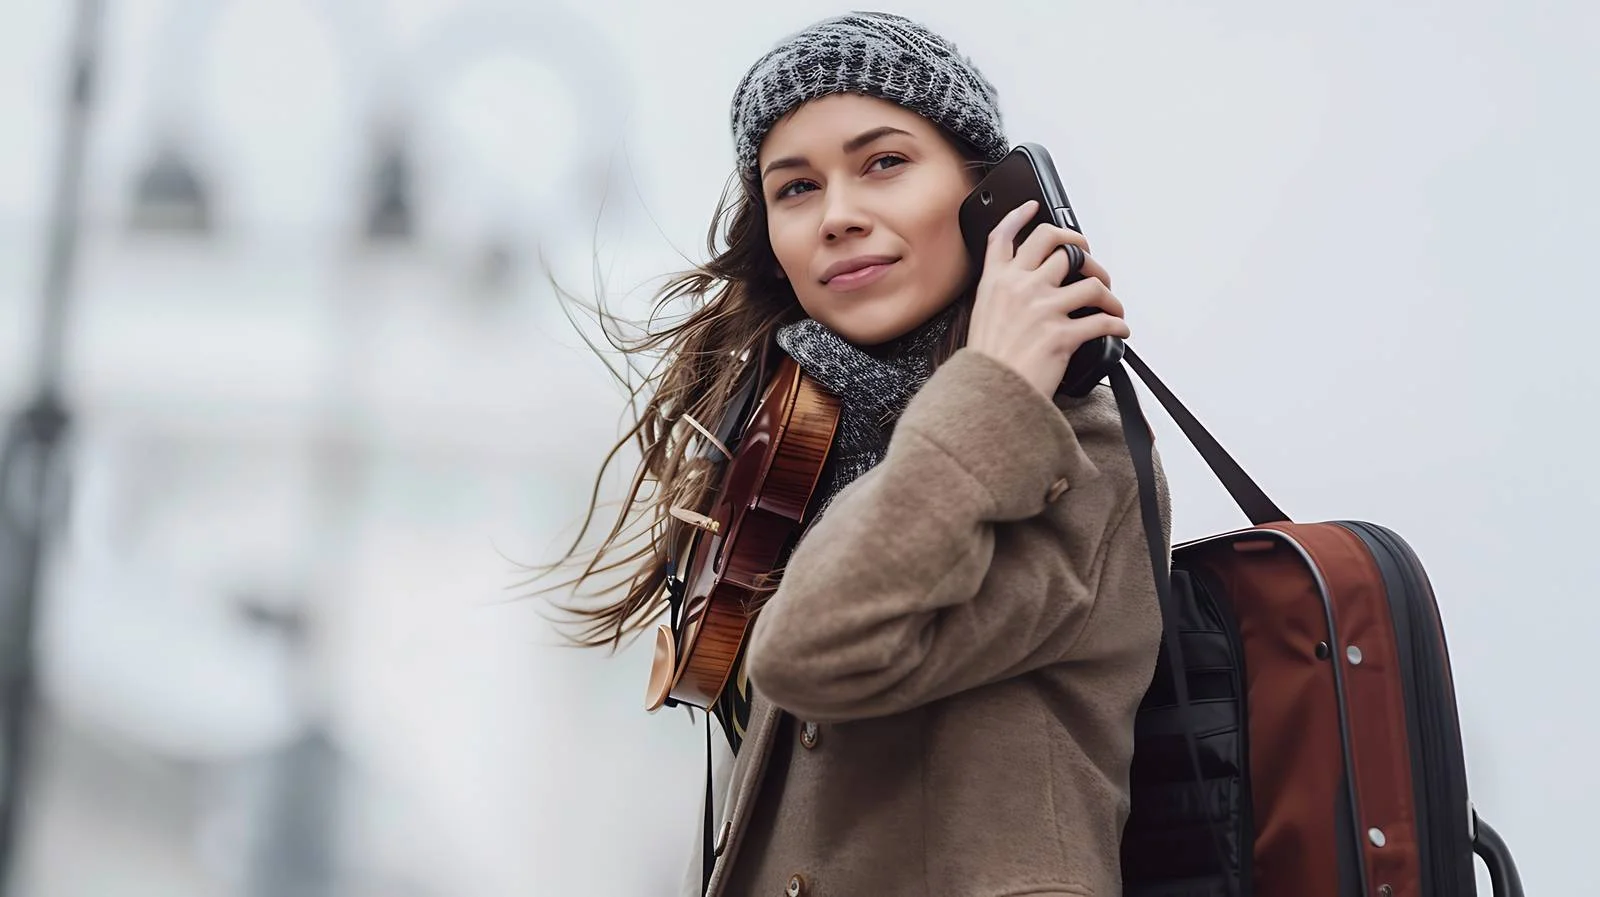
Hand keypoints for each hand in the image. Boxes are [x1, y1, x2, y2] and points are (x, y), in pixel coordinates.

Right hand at [965, 200, 1130, 397]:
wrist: (987, 396)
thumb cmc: (987, 364)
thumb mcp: (982, 318)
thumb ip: (1002, 295)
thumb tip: (1027, 287)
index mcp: (996, 282)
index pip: (1005, 236)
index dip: (1021, 216)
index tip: (1035, 208)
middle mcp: (1020, 287)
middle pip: (1058, 245)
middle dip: (1082, 247)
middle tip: (1090, 260)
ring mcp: (1042, 308)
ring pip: (1091, 282)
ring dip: (1109, 293)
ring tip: (1113, 305)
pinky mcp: (1062, 333)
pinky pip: (1103, 321)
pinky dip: (1118, 324)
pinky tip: (1120, 330)